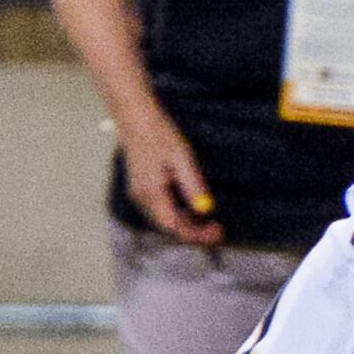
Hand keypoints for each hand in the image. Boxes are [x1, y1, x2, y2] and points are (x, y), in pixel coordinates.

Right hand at [118, 108, 223, 246]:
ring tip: (208, 220)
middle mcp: (141, 199)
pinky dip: (178, 214)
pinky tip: (192, 207)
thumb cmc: (159, 134)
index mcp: (151, 193)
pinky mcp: (141, 190)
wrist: (135, 119)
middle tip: (217, 229)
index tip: (217, 232)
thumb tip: (205, 209)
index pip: (174, 227)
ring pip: (165, 220)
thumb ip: (192, 185)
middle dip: (194, 231)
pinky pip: (161, 210)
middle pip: (169, 227)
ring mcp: (139, 196)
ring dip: (187, 223)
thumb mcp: (182, 158)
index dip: (196, 234)